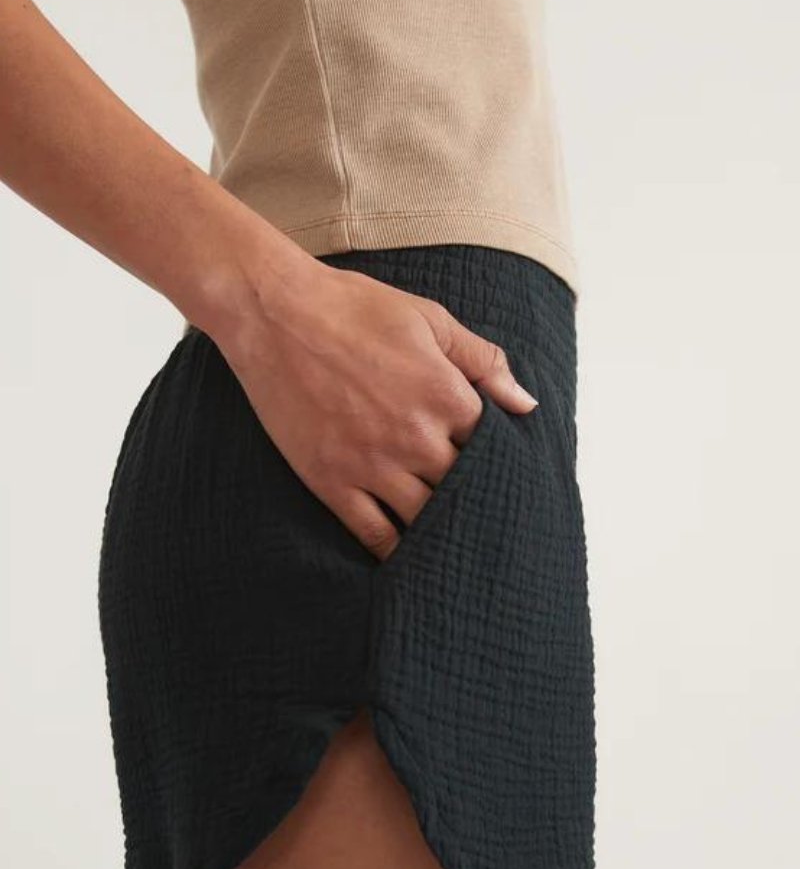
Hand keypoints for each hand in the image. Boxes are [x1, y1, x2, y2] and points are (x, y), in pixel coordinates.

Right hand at [214, 260, 538, 561]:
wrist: (272, 313)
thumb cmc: (352, 307)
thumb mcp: (428, 318)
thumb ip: (483, 360)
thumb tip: (526, 403)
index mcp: (444, 395)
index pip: (492, 447)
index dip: (498, 459)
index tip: (499, 470)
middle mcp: (415, 437)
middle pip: (463, 489)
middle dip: (475, 500)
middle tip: (485, 517)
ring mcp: (372, 464)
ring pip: (425, 519)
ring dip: (442, 531)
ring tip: (455, 544)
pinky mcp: (332, 481)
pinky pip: (373, 533)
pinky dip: (394, 552)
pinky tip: (407, 561)